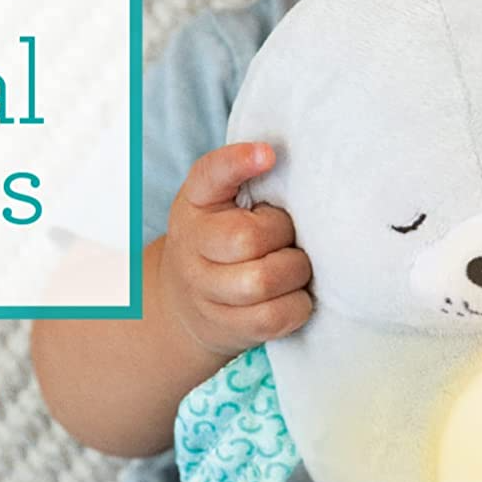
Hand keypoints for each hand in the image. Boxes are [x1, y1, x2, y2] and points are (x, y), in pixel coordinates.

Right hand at [158, 142, 312, 357]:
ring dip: (294, 271)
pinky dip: (296, 305)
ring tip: (294, 264)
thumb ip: (247, 180)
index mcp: (196, 203)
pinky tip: (294, 293)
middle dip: (282, 235)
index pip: (209, 175)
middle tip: (288, 235)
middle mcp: (192, 246)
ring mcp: (206, 291)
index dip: (238, 162)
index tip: (269, 154)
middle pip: (246, 238)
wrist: (185, 304)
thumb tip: (287, 159)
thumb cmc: (221, 240)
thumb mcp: (220, 202)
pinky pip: (273, 317)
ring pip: (262, 282)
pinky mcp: (228, 327)